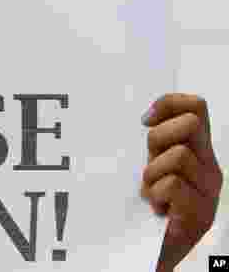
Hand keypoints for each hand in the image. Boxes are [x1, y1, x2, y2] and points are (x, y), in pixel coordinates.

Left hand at [141, 93, 222, 270]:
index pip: (197, 107)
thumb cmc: (149, 205)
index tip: (145, 121)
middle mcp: (210, 169)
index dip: (169, 104)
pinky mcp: (200, 214)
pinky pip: (174, 184)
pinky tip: (156, 209)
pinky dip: (155, 194)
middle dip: (158, 138)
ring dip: (152, 173)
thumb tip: (146, 116)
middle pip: (191, 122)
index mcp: (199, 153)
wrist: (151, 250)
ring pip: (180, 154)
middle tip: (150, 166)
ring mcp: (209, 192)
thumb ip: (157, 143)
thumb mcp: (152, 164)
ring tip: (152, 194)